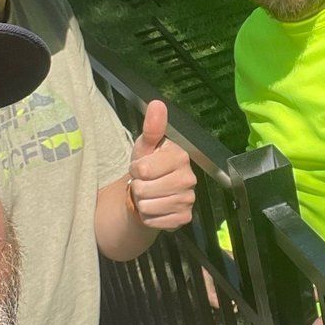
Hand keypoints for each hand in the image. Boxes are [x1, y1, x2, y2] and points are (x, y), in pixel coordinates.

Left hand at [128, 100, 195, 229]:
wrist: (151, 195)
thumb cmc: (148, 167)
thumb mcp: (145, 146)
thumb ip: (152, 127)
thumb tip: (157, 103)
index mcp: (180, 156)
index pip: (143, 169)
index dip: (136, 170)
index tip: (141, 168)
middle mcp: (189, 177)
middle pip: (144, 189)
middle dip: (138, 187)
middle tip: (145, 183)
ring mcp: (188, 199)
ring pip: (147, 206)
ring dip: (142, 203)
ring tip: (149, 195)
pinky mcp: (184, 218)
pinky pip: (154, 221)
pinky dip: (149, 218)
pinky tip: (155, 209)